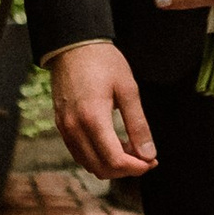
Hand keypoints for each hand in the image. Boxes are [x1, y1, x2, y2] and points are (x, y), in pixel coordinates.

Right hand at [49, 37, 156, 181]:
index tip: (152, 161)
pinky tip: (114, 143)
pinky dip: (98, 156)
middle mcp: (74, 128)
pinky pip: (79, 153)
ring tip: (131, 148)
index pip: (114, 160)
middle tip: (145, 156)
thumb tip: (149, 154)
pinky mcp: (61, 126)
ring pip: (89, 164)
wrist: (73, 46)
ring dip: (112, 164)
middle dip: (126, 169)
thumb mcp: (128, 89)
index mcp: (93, 118)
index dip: (136, 167)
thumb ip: (138, 124)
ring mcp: (64, 128)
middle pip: (101, 168)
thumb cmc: (103, 62)